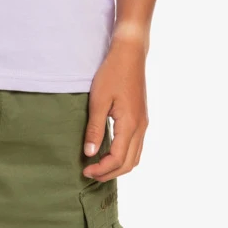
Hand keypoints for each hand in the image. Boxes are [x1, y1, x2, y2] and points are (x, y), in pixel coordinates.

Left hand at [83, 37, 148, 181]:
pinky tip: (108, 155)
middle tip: (90, 174)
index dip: (101, 169)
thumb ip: (95, 129)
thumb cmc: (113, 73)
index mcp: (130, 124)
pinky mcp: (141, 121)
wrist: (130, 54)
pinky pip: (136, 148)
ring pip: (134, 158)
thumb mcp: (98, 100)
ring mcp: (143, 124)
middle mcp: (141, 128)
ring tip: (98, 168)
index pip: (117, 159)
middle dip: (109, 173)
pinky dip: (123, 158)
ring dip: (117, 167)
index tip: (85, 171)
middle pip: (128, 164)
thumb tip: (90, 154)